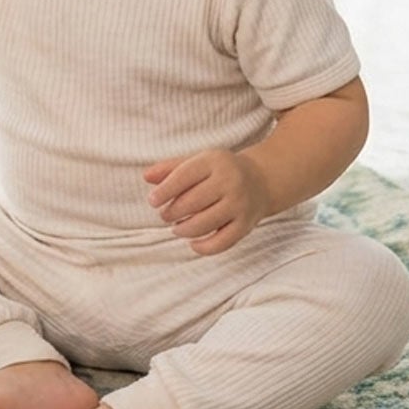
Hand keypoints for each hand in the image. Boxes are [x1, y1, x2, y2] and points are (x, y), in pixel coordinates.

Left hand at [143, 148, 269, 254]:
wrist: (262, 180)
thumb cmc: (219, 171)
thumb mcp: (197, 161)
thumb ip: (170, 168)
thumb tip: (146, 177)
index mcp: (214, 162)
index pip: (185, 176)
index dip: (165, 190)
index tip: (153, 201)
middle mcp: (230, 182)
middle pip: (193, 202)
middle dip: (172, 212)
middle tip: (165, 215)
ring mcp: (240, 205)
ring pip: (205, 223)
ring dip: (184, 229)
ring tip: (176, 227)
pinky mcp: (246, 225)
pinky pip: (223, 242)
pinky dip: (204, 248)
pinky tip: (193, 243)